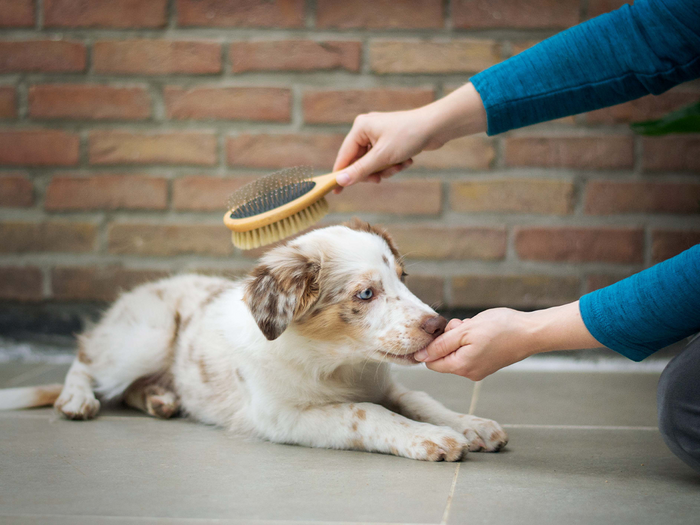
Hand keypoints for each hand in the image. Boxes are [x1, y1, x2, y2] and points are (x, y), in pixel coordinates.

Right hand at [331, 108, 439, 192]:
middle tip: (380, 178)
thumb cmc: (408, 136)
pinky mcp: (390, 140)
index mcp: (360, 128)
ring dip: (387, 169)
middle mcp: (367, 129)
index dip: (341, 174)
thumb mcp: (382, 157)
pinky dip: (394, 164)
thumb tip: (340, 181)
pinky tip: (407, 160)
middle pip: (359, 161)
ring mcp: (378, 135)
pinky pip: (384, 160)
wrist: (437, 126)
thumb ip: (360, 170)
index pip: (344, 156)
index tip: (336, 192)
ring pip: (374, 163)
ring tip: (400, 165)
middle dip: (373, 171)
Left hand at [413, 302, 601, 379]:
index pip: (431, 362)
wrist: (531, 331)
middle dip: (448, 338)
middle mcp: (468, 373)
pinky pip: (469, 351)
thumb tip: (419, 356)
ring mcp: (479, 369)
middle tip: (462, 325)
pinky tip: (481, 330)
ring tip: (474, 326)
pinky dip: (470, 339)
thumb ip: (440, 344)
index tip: (445, 330)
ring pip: (456, 351)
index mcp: (461, 367)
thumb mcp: (465, 331)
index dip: (432, 344)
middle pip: (443, 356)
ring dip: (460, 336)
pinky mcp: (487, 363)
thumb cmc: (499, 328)